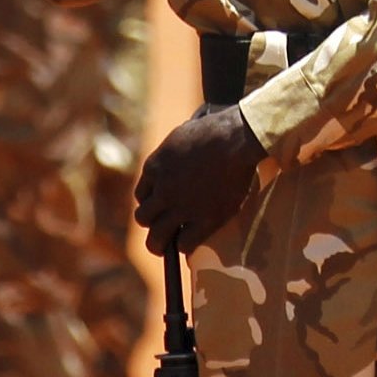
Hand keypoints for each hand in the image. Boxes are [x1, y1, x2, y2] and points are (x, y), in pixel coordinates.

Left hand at [132, 104, 268, 255]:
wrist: (236, 138)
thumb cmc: (215, 128)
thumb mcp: (183, 133)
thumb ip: (175, 149)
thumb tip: (176, 147)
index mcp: (154, 168)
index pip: (141, 195)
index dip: (150, 202)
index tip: (158, 207)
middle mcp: (163, 190)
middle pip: (143, 218)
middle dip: (151, 224)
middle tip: (160, 229)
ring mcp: (181, 207)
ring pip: (157, 237)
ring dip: (159, 244)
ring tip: (164, 248)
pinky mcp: (204, 219)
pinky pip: (185, 243)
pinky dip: (185, 246)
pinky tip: (190, 243)